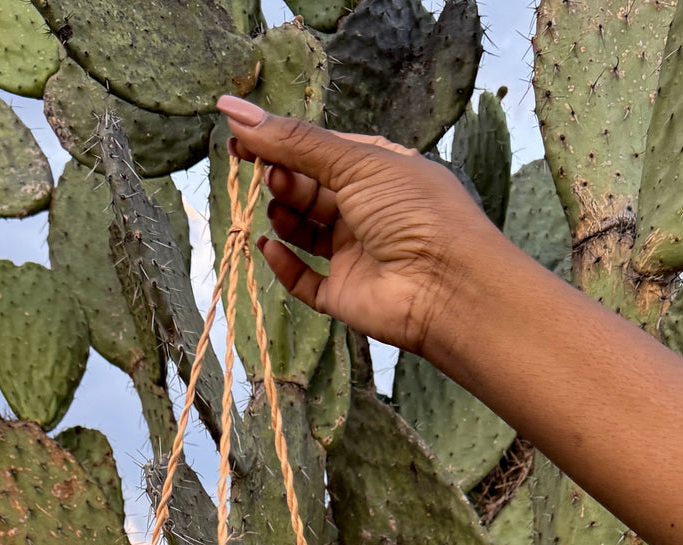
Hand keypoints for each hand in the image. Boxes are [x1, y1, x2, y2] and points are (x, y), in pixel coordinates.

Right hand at [216, 95, 503, 358]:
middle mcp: (366, 210)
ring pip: (304, 232)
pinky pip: (304, 279)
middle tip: (271, 176)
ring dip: (285, 217)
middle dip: (285, 179)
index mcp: (377, 170)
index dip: (282, 143)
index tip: (241, 139)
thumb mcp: (356, 162)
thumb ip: (295, 141)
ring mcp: (355, 253)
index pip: (320, 151)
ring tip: (278, 208)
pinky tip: (269, 245)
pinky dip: (284, 263)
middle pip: (309, 190)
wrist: (446, 286)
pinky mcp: (343, 294)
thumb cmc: (414, 211)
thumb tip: (236, 112)